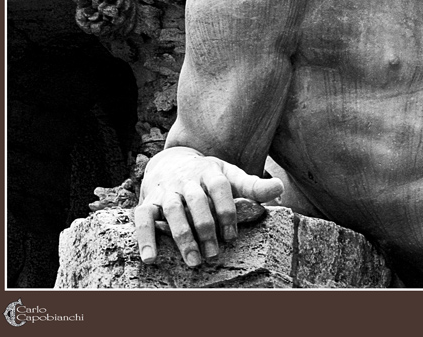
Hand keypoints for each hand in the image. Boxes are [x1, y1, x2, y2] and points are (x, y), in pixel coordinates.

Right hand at [134, 147, 283, 267]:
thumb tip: (280, 188)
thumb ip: (253, 186)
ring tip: (193, 261)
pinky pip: (142, 217)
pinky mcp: (148, 201)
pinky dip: (144, 237)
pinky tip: (149, 258)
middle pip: (197, 200)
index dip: (227, 211)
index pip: (220, 187)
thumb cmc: (208, 176)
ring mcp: (167, 190)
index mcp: (210, 171)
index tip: (232, 236)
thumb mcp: (231, 176)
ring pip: (172, 210)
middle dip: (206, 228)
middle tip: (213, 254)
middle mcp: (187, 179)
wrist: (173, 161)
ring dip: (182, 236)